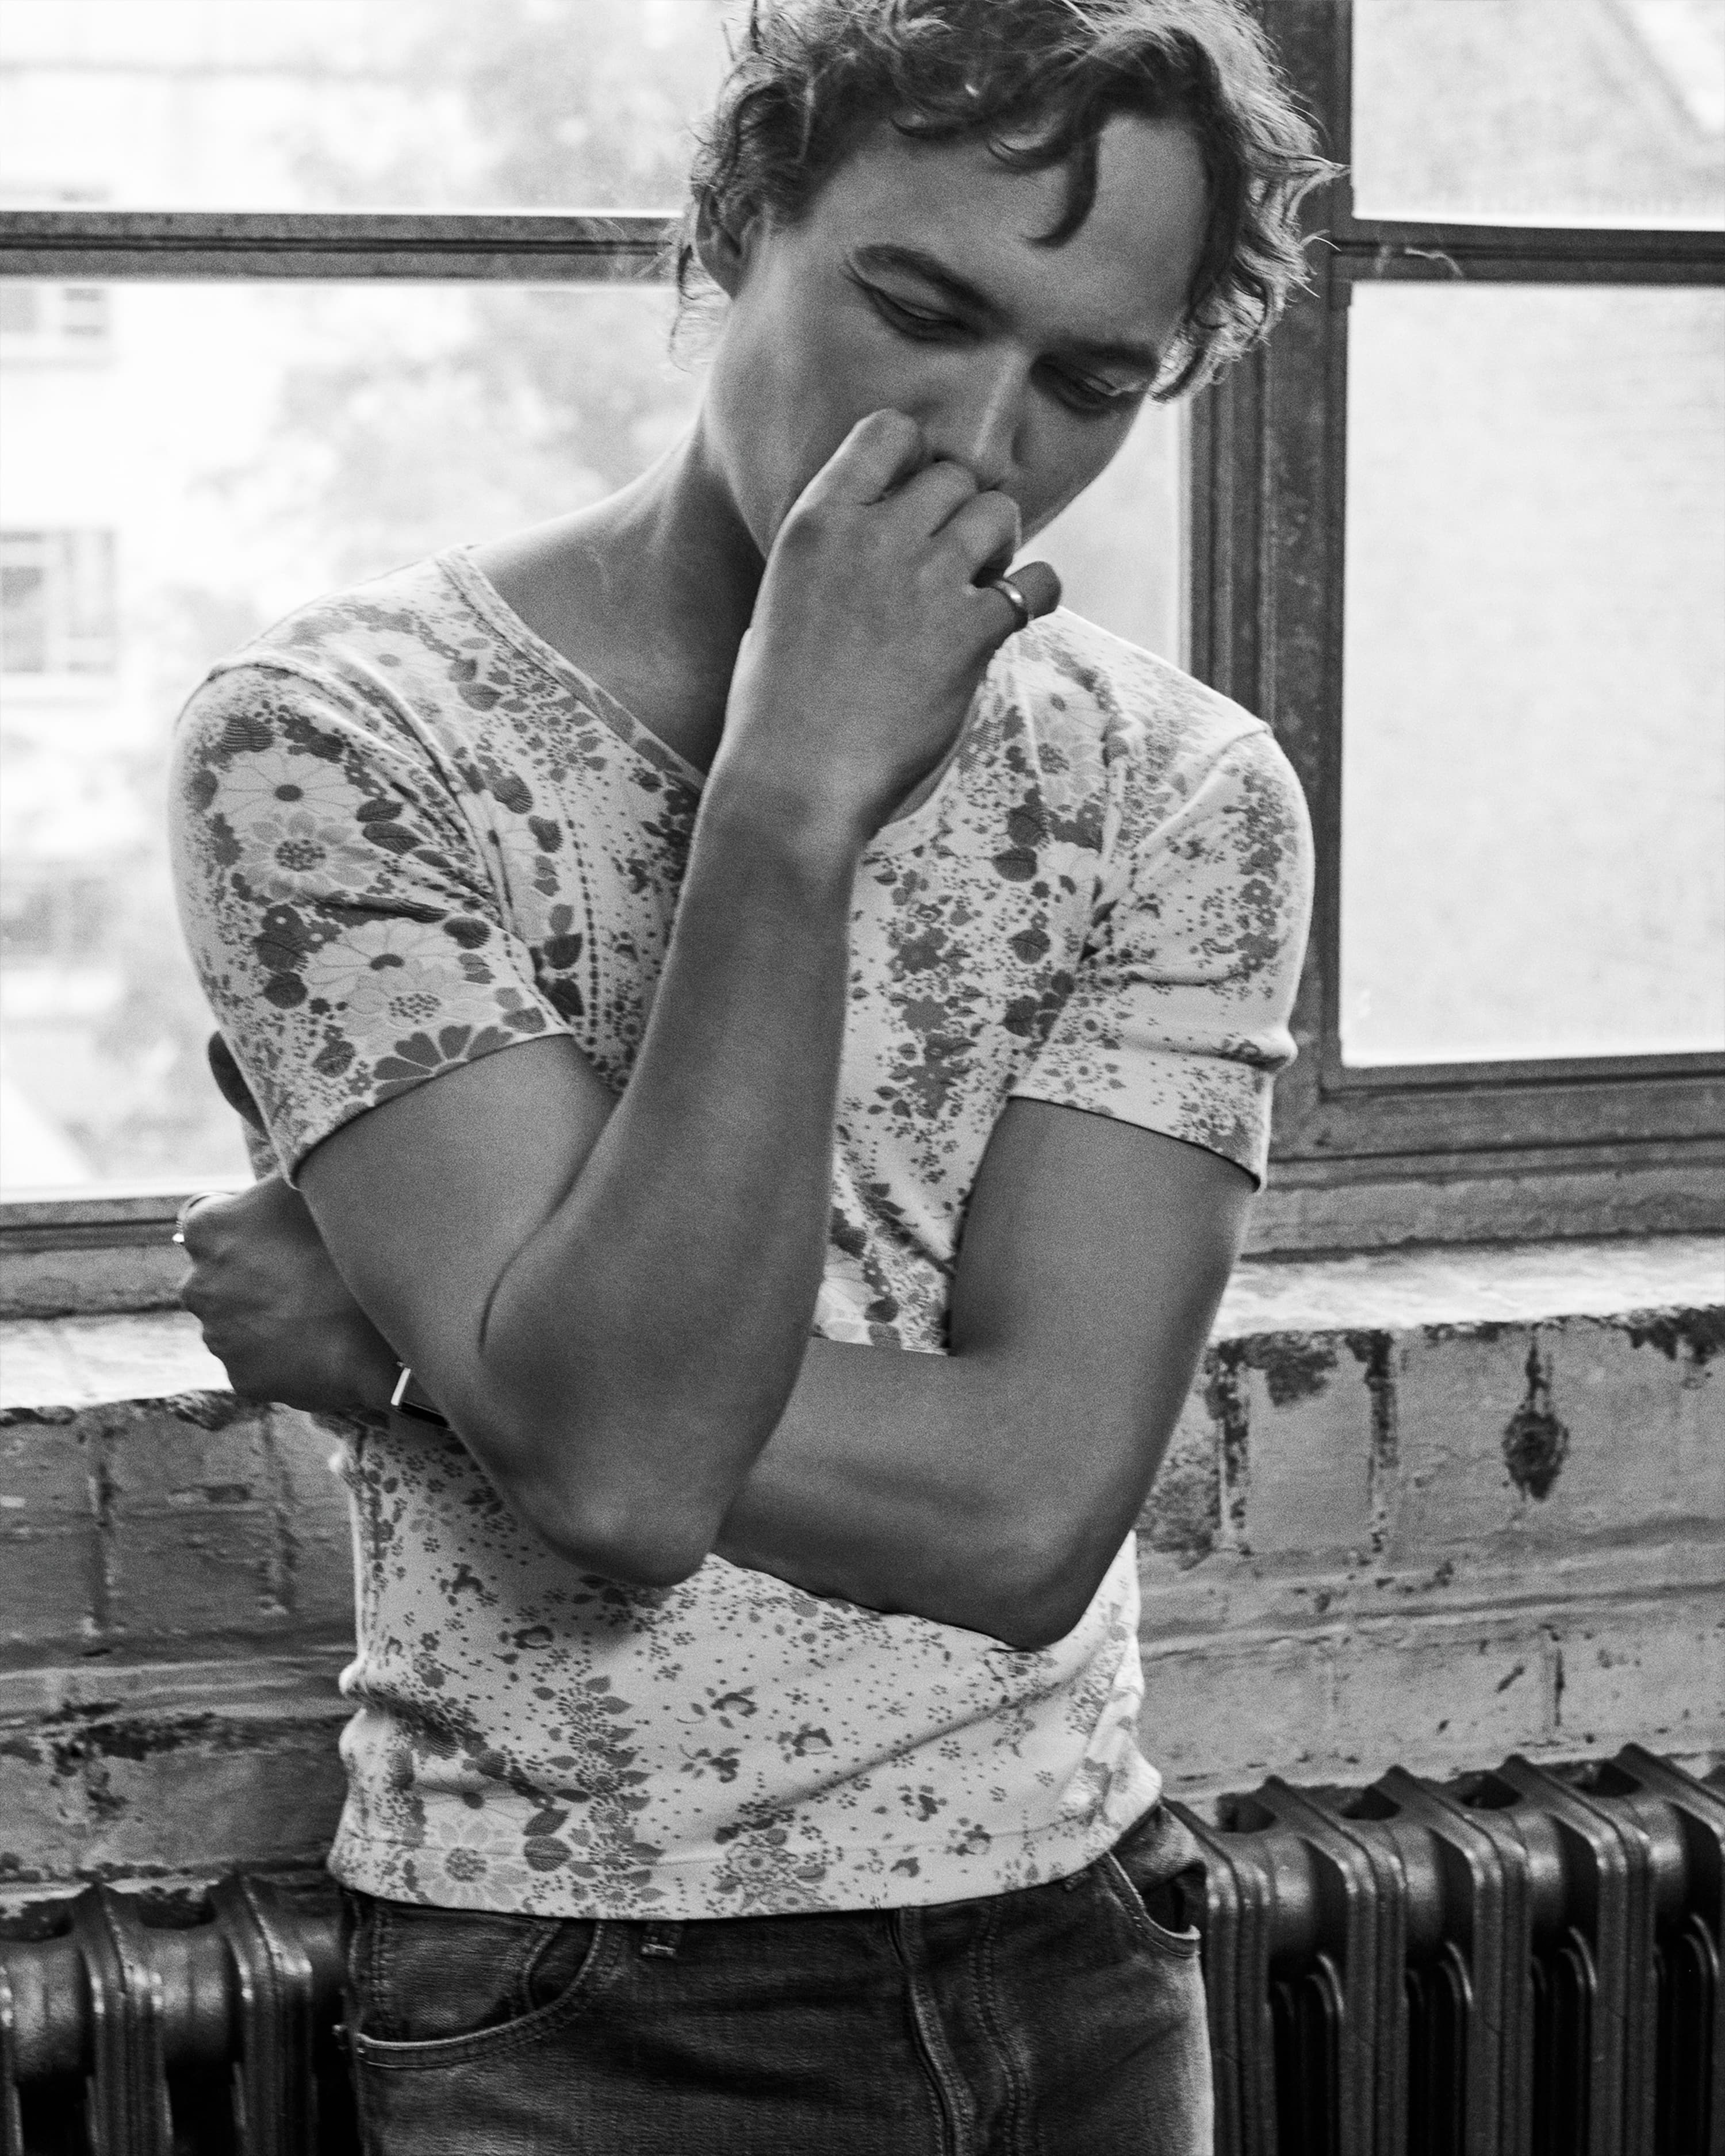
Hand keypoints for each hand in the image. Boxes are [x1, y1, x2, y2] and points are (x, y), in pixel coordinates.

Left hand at [179, 1177, 400, 1414]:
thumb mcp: (312, 1187)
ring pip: (238, 1317)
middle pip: (221, 1271)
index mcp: (207, 1230)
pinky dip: (282, 1352)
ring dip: (267, 1312)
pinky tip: (319, 1340)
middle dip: (253, 1271)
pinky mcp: (242, 1379)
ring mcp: (218, 1337)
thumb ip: (286, 1170)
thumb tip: (287, 1154)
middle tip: (307, 1268)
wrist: (383, 1334)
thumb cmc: (349, 1249)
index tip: (279, 1229)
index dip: (245, 1221)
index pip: (207, 1217)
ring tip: (319, 1308)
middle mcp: (197, 1285)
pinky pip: (258, 1359)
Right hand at [717, 410, 1059, 840]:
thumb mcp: (779, 604)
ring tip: (983, 585)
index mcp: (817, 521)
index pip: (888, 430)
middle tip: (956, 560)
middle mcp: (874, 537)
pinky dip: (1039, 592)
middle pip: (953, 475)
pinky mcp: (970, 633)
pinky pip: (1038, 581)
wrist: (795, 780)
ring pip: (998, 514)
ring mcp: (925, 582)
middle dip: (962, 511)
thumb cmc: (775, 708)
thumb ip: (827, 559)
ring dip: (1001, 545)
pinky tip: (1020, 614)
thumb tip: (861, 549)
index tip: (917, 500)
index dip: (916, 458)